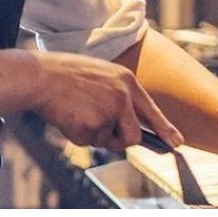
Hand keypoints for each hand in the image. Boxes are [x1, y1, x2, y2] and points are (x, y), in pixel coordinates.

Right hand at [30, 51, 182, 149]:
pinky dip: (78, 136)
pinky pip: (90, 143)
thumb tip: (126, 128)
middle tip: (101, 132)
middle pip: (133, 136)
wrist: (40, 76)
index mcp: (126, 80)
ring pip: (110, 141)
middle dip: (119, 140)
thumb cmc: (65, 75)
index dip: (165, 128)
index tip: (176, 142)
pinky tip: (69, 117)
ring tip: (79, 116)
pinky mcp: (94, 126)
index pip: (151, 110)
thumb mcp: (100, 75)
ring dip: (96, 137)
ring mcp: (110, 112)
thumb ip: (117, 96)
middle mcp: (123, 97)